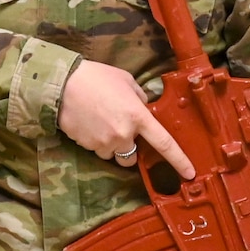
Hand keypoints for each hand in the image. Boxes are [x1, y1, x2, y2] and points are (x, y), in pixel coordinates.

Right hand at [58, 60, 195, 179]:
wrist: (60, 82)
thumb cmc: (95, 77)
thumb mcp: (125, 81)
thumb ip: (139, 98)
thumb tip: (142, 108)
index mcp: (138, 117)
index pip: (164, 143)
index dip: (179, 160)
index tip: (189, 173)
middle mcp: (123, 134)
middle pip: (131, 158)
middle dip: (127, 149)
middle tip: (118, 132)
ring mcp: (103, 142)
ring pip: (111, 154)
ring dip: (108, 144)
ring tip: (97, 123)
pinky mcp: (85, 144)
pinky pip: (94, 148)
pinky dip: (93, 139)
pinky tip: (86, 122)